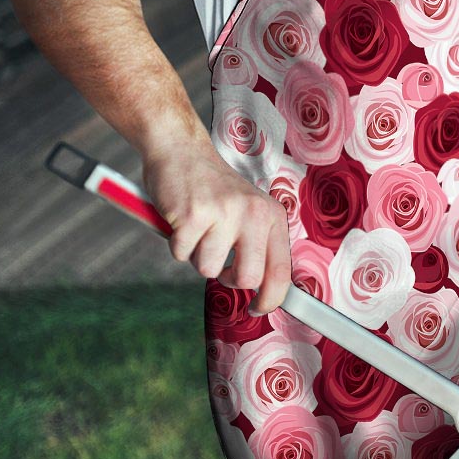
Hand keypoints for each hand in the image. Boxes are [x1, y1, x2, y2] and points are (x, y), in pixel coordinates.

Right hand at [143, 144, 290, 314]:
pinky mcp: (193, 214)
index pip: (281, 270)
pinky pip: (181, 254)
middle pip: (247, 278)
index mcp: (271, 215)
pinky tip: (182, 221)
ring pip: (208, 269)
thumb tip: (264, 291)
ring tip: (198, 229)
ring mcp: (224, 213)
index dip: (271, 298)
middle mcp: (253, 213)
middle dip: (228, 279)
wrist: (181, 151)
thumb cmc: (213, 188)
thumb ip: (258, 245)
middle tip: (219, 262)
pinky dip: (177, 244)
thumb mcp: (248, 211)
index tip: (259, 308)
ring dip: (197, 256)